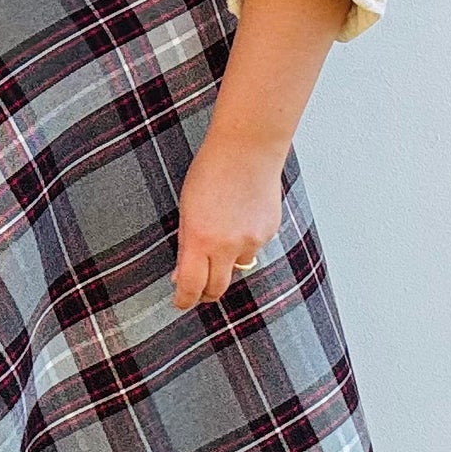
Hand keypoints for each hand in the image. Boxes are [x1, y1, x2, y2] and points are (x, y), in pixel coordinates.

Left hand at [170, 132, 284, 310]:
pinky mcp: (269, 232)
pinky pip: (253, 247)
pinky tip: (240, 216)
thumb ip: (187, 244)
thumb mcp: (187, 208)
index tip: (181, 302)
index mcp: (201, 239)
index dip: (184, 300)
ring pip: (237, 266)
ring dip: (227, 260)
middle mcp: (228, 246)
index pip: (192, 287)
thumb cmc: (211, 171)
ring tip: (222, 229)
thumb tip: (182, 276)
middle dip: (206, 292)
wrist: (247, 149)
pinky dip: (245, 240)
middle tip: (197, 287)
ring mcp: (252, 240)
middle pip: (217, 289)